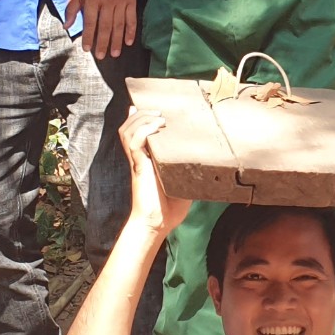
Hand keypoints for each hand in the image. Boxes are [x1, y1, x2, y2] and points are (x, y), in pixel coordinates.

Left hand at [65, 0, 139, 60]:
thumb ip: (72, 8)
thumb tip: (66, 26)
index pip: (90, 22)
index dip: (88, 36)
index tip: (87, 49)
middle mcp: (107, 0)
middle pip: (105, 26)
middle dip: (103, 43)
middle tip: (101, 56)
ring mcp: (121, 1)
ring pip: (119, 24)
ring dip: (117, 41)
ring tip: (114, 54)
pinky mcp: (131, 1)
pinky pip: (131, 18)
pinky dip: (131, 31)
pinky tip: (129, 42)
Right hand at [121, 110, 193, 234]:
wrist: (158, 224)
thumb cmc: (170, 209)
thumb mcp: (184, 183)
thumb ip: (189, 171)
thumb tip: (208, 165)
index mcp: (146, 159)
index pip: (134, 132)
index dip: (138, 118)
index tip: (151, 109)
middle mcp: (139, 158)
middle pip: (128, 127)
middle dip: (141, 114)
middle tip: (159, 112)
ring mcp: (137, 161)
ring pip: (127, 131)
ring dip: (141, 119)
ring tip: (158, 117)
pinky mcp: (139, 167)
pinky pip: (134, 143)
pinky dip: (143, 130)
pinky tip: (157, 127)